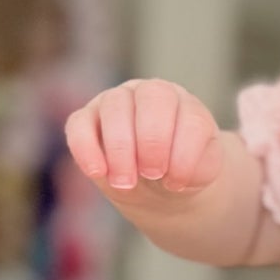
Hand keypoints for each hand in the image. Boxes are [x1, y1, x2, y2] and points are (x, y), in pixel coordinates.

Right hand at [65, 79, 222, 198]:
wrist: (157, 185)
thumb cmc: (181, 171)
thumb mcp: (200, 173)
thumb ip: (194, 167)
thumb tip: (171, 170)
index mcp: (184, 104)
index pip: (190, 116)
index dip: (184, 152)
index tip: (176, 182)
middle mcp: (149, 94)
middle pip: (151, 98)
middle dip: (153, 141)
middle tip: (152, 175)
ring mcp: (115, 101)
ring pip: (114, 106)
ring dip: (121, 148)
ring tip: (126, 182)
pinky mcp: (86, 119)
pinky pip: (79, 124)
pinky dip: (86, 148)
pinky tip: (98, 173)